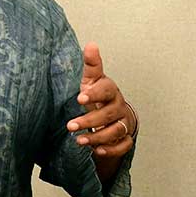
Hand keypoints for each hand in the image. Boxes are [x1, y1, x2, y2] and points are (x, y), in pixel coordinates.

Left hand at [66, 43, 135, 158]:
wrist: (112, 113)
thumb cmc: (98, 95)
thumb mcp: (92, 80)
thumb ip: (91, 65)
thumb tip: (91, 45)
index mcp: (110, 90)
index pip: (106, 90)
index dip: (95, 94)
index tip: (80, 98)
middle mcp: (119, 106)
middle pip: (108, 114)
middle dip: (90, 121)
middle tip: (70, 126)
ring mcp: (123, 122)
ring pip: (116, 131)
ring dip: (97, 137)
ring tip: (79, 141)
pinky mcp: (125, 138)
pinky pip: (122, 146)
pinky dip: (110, 150)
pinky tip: (96, 151)